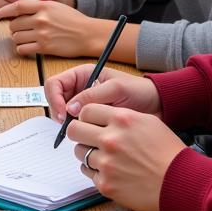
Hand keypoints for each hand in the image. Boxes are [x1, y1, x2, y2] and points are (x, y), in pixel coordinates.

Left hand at [0, 0, 103, 56]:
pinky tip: (29, 46)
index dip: (4, 10)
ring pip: (16, 37)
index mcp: (44, 6)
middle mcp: (41, 19)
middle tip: (20, 29)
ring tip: (26, 38)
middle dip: (14, 27)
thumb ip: (39, 7)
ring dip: (18, 38)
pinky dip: (22, 48)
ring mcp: (42, 34)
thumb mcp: (56, 6)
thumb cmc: (73, 20)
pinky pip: (23, 49)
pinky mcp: (44, 48)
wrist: (87, 34)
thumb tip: (20, 10)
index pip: (17, 6)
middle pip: (14, 23)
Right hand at [44, 65, 160, 121]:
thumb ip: (92, 96)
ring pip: (64, 114)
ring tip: (78, 131)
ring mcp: (85, 105)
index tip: (63, 113)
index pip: (56, 83)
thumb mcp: (116, 88)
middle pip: (56, 99)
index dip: (55, 98)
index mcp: (83, 75)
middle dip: (58, 111)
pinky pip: (77, 125)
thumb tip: (70, 108)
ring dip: (66, 122)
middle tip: (66, 125)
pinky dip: (77, 130)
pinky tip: (85, 135)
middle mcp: (81, 88)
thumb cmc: (139, 91)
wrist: (156, 105)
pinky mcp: (93, 119)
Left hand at [68, 105, 185, 210]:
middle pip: (75, 130)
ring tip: (106, 157)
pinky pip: (88, 173)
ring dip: (89, 153)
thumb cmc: (167, 151)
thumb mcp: (147, 121)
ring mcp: (106, 163)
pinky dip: (96, 171)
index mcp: (121, 119)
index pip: (86, 110)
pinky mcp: (106, 184)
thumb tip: (99, 117)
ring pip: (80, 153)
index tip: (90, 122)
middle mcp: (110, 139)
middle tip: (88, 138)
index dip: (86, 116)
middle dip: (80, 133)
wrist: (180, 182)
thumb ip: (120, 116)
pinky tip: (110, 171)